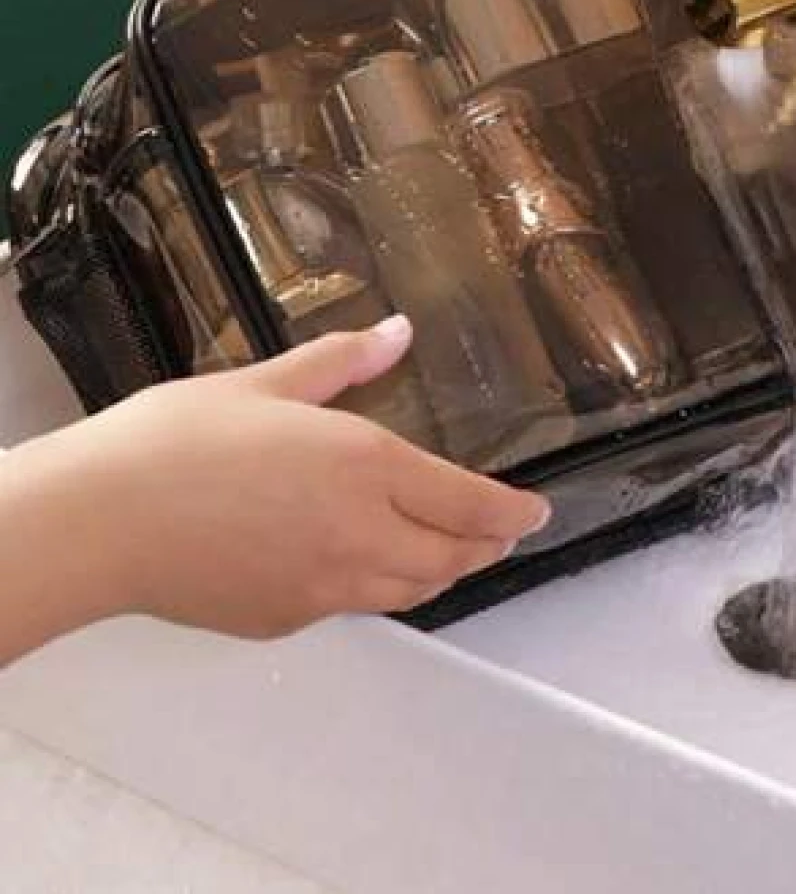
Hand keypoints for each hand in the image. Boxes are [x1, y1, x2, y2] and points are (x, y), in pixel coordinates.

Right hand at [0, 320, 548, 658]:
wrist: (104, 521)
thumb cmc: (178, 442)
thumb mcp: (267, 382)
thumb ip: (343, 361)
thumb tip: (398, 332)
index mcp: (366, 467)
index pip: (469, 503)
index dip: (512, 514)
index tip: (536, 514)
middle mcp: (360, 534)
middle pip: (451, 557)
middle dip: (485, 545)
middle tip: (499, 531)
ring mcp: (324, 587)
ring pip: (410, 590)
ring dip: (440, 570)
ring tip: (447, 550)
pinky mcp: (286, 618)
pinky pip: (355, 605)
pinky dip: (379, 586)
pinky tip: (360, 563)